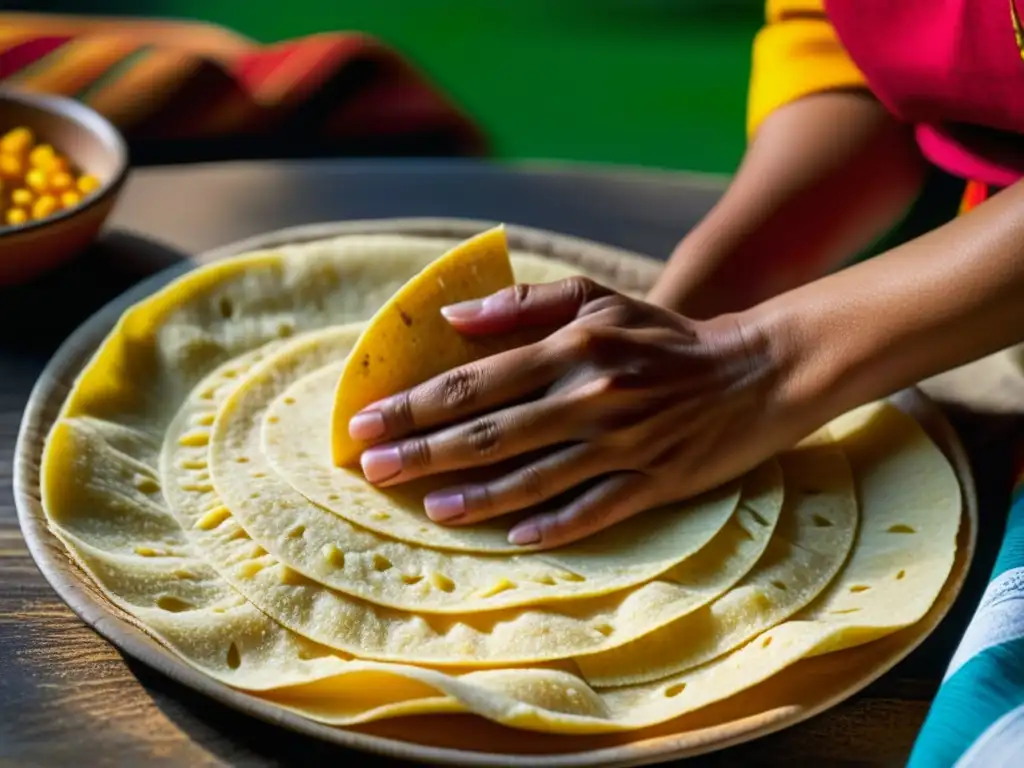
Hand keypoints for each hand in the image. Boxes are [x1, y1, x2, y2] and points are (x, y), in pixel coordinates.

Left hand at [349, 277, 795, 548]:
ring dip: (475, 499)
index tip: (366, 422)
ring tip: (427, 509)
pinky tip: (512, 540)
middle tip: (373, 471)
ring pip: (533, 480)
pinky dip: (552, 527)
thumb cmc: (664, 336)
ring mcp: (623, 446)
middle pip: (490, 434)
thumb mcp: (600, 298)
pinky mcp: (653, 484)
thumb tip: (451, 320)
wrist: (754, 373)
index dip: (414, 404)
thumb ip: (523, 304)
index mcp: (572, 347)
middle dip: (423, 453)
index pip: (474, 381)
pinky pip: (593, 512)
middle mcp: (592, 397)